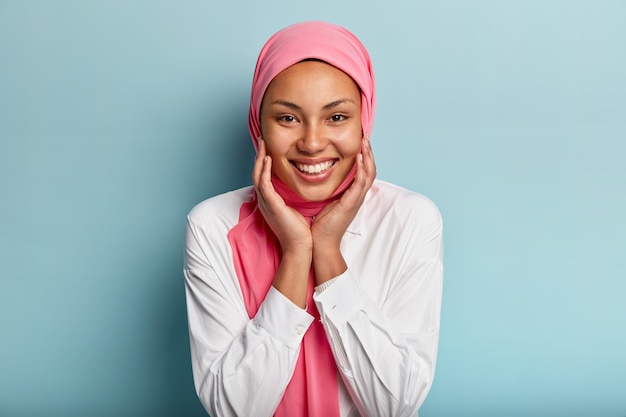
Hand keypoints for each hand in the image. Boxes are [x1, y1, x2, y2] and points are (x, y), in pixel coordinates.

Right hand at [253, 139, 312, 307]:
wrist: (300, 247)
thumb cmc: (300, 231)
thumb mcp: (296, 209)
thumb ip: (294, 197)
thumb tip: (301, 187)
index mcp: (271, 202)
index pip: (263, 177)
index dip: (263, 162)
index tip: (268, 148)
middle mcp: (265, 201)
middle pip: (256, 173)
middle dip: (258, 156)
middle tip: (262, 140)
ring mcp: (266, 203)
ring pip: (257, 176)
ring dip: (259, 159)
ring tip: (262, 144)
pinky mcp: (271, 205)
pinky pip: (263, 183)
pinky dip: (263, 170)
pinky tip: (267, 159)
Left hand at [311, 136, 375, 282]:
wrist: (321, 243)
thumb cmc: (321, 225)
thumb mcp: (326, 201)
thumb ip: (329, 189)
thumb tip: (320, 176)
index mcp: (352, 194)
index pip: (363, 171)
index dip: (363, 156)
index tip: (359, 141)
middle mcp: (357, 196)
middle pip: (370, 169)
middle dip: (368, 152)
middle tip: (365, 136)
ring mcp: (356, 199)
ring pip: (369, 173)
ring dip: (368, 156)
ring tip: (365, 142)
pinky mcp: (352, 203)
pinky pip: (361, 183)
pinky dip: (362, 169)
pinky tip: (359, 157)